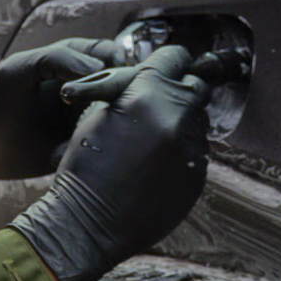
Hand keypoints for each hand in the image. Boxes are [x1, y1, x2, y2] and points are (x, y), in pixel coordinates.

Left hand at [0, 38, 115, 181]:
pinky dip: (97, 150)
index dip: (115, 64)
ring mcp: (84, 121)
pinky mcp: (79, 149)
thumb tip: (101, 70)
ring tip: (81, 132)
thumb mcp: (20, 67)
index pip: (112, 56)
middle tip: (96, 110)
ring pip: (117, 120)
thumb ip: (59, 58)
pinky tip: (72, 151)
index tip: (104, 78)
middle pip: (122, 89)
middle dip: (118, 98)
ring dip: (109, 126)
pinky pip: (102, 148)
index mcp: (73, 67)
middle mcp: (84, 93)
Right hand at [10, 45, 209, 280]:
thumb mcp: (94, 115)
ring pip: (198, 121)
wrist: (87, 224)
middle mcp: (177, 118)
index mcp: (147, 95)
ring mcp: (192, 150)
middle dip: (180, 88)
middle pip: (196, 86)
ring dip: (181, 122)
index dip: (168, 59)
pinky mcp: (198, 177)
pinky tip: (156, 165)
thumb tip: (150, 77)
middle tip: (163, 98)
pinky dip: (182, 151)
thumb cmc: (82, 168)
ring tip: (153, 139)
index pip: (174, 57)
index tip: (168, 63)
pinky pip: (197, 152)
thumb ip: (128, 91)